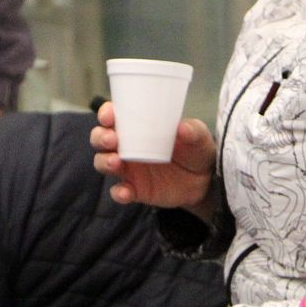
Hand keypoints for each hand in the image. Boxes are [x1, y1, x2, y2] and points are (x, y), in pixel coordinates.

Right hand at [91, 100, 216, 210]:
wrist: (205, 181)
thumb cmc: (196, 150)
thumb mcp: (199, 137)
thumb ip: (192, 131)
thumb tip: (182, 128)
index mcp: (137, 127)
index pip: (114, 116)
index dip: (106, 114)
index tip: (110, 116)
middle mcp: (126, 146)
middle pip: (100, 139)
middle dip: (101, 137)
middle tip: (112, 140)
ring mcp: (128, 169)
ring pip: (103, 163)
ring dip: (104, 162)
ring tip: (116, 162)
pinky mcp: (134, 190)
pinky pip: (119, 192)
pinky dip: (119, 192)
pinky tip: (126, 192)